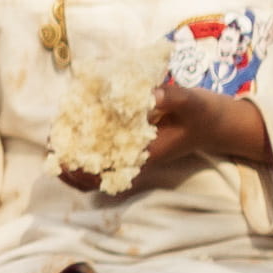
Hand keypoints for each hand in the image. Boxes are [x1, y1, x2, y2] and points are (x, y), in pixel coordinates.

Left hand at [75, 79, 272, 200]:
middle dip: (69, 165)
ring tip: (57, 141)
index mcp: (145, 156)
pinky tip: (77, 132)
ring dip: (74, 161)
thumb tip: (146, 95)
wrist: (220, 124)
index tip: (60, 152)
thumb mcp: (191, 101)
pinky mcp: (136, 147)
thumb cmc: (205, 114)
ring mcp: (136, 156)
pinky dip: (88, 150)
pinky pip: (106, 158)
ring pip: (98, 171)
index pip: (105, 173)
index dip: (78, 169)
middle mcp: (137, 161)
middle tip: (52, 143)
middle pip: (95, 177)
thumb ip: (170, 97)